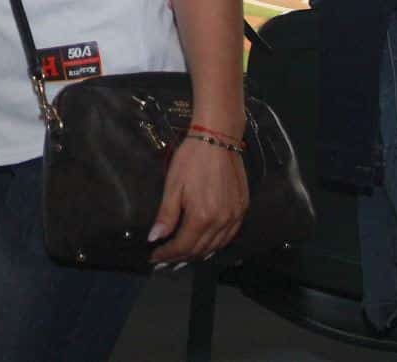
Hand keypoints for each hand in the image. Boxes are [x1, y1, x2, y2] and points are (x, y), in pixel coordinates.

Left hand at [148, 137, 248, 264]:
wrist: (218, 138)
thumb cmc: (191, 159)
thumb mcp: (173, 185)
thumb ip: (166, 215)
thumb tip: (154, 238)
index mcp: (202, 216)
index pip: (183, 246)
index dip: (166, 254)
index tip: (153, 257)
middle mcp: (222, 222)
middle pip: (200, 250)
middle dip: (180, 257)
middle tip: (164, 258)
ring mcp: (235, 216)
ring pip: (216, 246)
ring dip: (198, 253)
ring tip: (181, 254)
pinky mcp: (242, 209)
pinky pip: (229, 236)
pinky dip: (215, 244)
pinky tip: (205, 243)